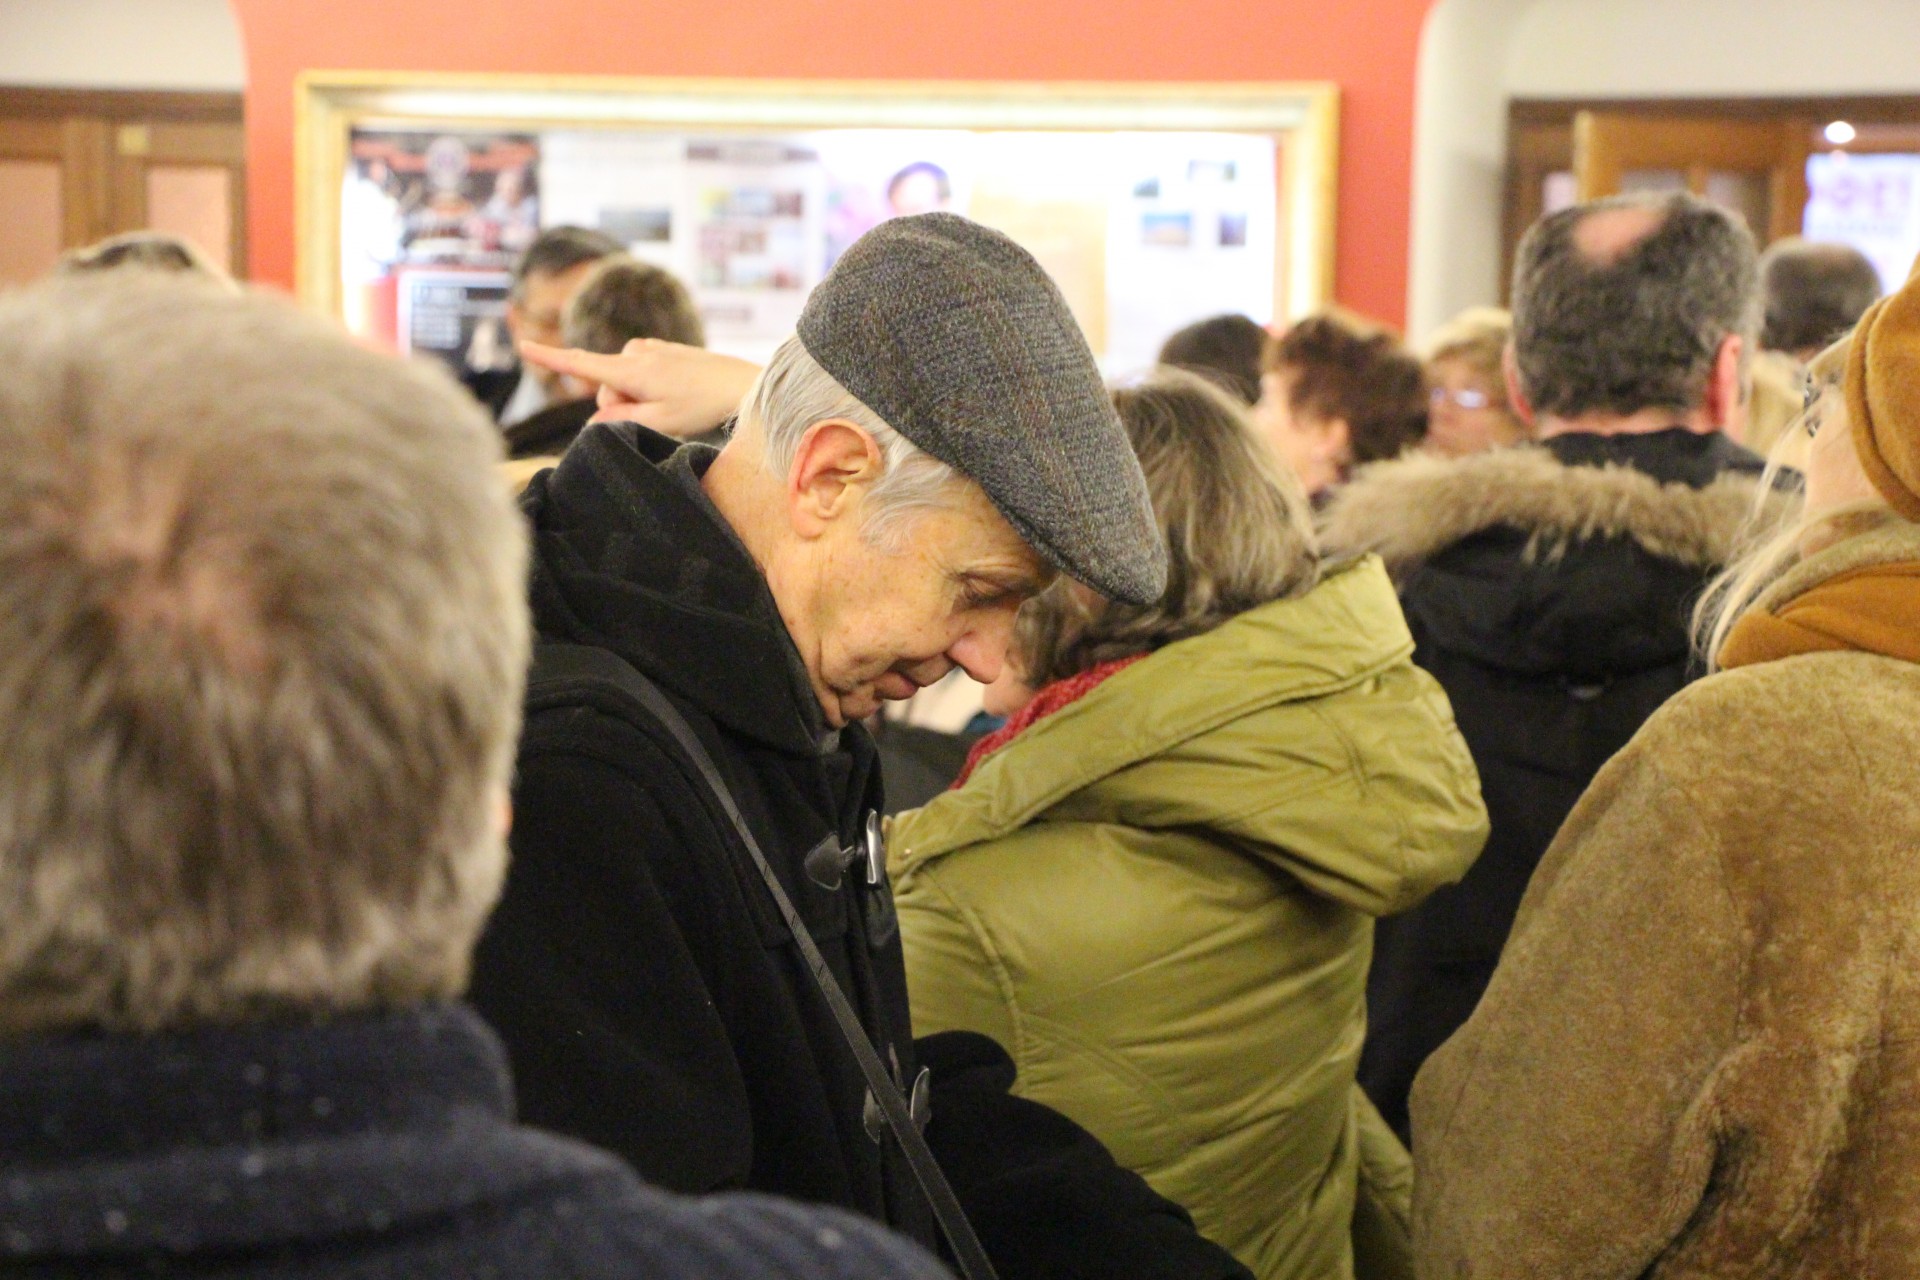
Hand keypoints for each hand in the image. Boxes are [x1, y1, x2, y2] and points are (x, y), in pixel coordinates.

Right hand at [518, 338, 760, 438]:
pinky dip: (649, 386)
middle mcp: (636, 352)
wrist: (742, 383)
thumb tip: (593, 420)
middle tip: (657, 415)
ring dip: (637, 396)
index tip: (522, 343)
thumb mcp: (659, 422)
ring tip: (673, 404)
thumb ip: (620, 421)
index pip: (580, 363)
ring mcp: (650, 348)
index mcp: (630, 369)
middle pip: (606, 385)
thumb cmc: (702, 405)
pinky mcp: (663, 350)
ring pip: (623, 380)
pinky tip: (677, 392)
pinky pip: (640, 372)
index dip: (549, 357)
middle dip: (619, 404)